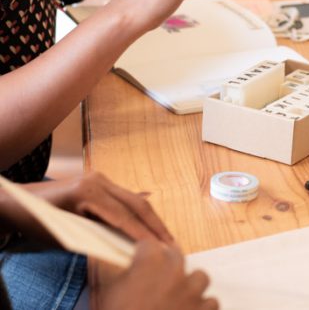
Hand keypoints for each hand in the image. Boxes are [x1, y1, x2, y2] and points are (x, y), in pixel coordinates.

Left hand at [22, 172, 173, 243]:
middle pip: (137, 204)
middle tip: (172, 243)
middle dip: (155, 225)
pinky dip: (139, 213)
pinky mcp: (100, 182)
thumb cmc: (37, 221)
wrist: (17, 201)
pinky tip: (152, 224)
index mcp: (88, 191)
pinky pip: (126, 198)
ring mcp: (100, 179)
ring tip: (166, 237)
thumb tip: (126, 244)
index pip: (124, 215)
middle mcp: (99, 180)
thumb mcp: (64, 234)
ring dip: (151, 219)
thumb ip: (97, 237)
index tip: (159, 248)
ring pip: (135, 200)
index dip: (143, 233)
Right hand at [99, 240, 217, 309]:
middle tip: (155, 280)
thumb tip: (104, 255)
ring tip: (177, 297)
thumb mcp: (106, 292)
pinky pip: (211, 302)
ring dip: (190, 285)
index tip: (138, 261)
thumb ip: (109, 268)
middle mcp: (175, 272)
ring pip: (199, 278)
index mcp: (150, 263)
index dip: (142, 254)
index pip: (149, 244)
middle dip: (166, 265)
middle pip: (176, 256)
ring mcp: (192, 291)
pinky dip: (202, 307)